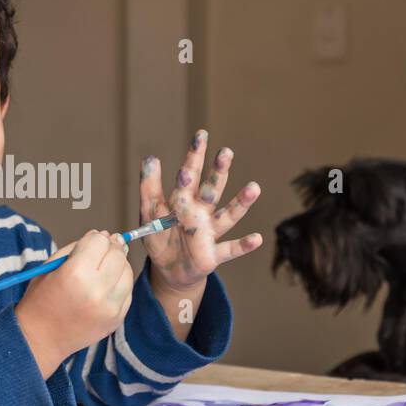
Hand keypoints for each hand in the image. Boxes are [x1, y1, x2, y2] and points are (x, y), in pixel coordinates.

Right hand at [15, 230, 132, 378]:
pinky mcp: (117, 318)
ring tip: (101, 271)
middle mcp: (96, 290)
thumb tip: (103, 236)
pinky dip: (119, 284)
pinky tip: (104, 288)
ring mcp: (109, 307)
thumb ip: (77, 247)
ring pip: (127, 271)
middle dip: (109, 249)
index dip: (95, 239)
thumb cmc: (41, 301)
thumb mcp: (50, 266)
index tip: (90, 243)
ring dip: (117, 265)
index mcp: (76, 274)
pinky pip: (128, 291)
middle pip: (118, 254)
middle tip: (99, 252)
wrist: (41, 339)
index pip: (100, 241)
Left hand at [140, 128, 262, 292]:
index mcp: (184, 200)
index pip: (190, 174)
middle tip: (225, 153)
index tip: (201, 135)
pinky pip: (230, 249)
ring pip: (227, 216)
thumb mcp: (149, 212)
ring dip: (240, 203)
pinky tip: (256, 238)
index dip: (194, 156)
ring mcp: (209, 233)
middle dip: (218, 172)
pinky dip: (243, 245)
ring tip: (253, 188)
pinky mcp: (212, 255)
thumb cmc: (160, 237)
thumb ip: (149, 187)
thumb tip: (151, 158)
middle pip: (211, 190)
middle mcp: (201, 213)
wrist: (168, 270)